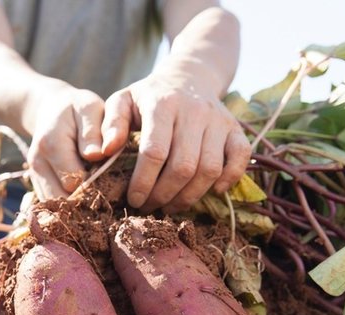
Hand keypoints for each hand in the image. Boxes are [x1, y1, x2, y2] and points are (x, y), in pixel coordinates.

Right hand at [26, 82, 109, 199]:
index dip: (97, 185)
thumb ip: (93, 131)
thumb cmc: (76, 108)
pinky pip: (53, 205)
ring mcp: (35, 176)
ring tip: (98, 197)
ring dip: (78, 207)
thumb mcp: (89, 108)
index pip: (74, 181)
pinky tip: (86, 196)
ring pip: (56, 207)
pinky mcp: (37, 184)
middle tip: (110, 193)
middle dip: (88, 201)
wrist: (50, 109)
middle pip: (64, 199)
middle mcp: (38, 164)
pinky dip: (70, 206)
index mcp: (51, 145)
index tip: (115, 181)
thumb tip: (96, 155)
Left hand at [101, 71, 250, 212]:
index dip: (143, 182)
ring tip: (171, 205)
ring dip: (190, 195)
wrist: (188, 77)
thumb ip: (109, 125)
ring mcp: (219, 120)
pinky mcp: (235, 128)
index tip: (134, 199)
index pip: (154, 152)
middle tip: (150, 207)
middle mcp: (194, 111)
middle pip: (183, 166)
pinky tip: (212, 191)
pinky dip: (230, 178)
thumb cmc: (147, 97)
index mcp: (162, 105)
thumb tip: (103, 152)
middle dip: (164, 194)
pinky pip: (241, 158)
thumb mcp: (121, 102)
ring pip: (210, 168)